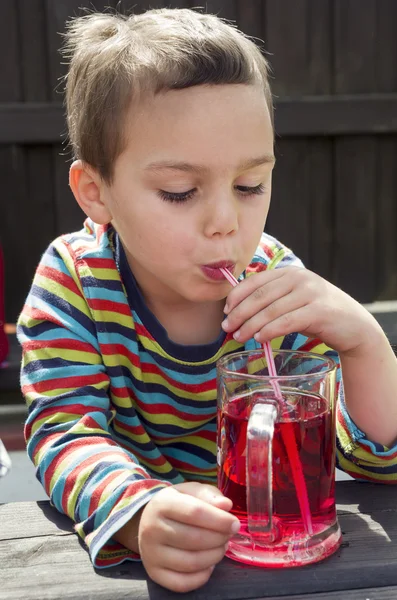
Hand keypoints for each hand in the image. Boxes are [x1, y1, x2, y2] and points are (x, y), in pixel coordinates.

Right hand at [137, 482, 239, 592]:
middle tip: (228, 535)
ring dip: (214, 556)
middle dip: (219, 539)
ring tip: (221, 547)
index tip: (234, 524)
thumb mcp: (190, 491)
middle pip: (194, 539)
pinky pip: (183, 583)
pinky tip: (209, 564)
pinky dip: (202, 576)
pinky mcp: (154, 574)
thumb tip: (226, 505)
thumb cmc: (176, 504)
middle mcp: (152, 529)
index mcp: (162, 504)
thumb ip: (209, 495)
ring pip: (191, 563)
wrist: (147, 522)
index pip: (194, 512)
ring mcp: (151, 554)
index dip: (219, 520)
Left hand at [222, 266, 379, 354]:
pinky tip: (259, 338)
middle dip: (239, 312)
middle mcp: (300, 278)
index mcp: (290, 273)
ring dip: (250, 324)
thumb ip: (272, 300)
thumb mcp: (293, 301)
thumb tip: (236, 312)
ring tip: (238, 336)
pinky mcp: (319, 311)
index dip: (237, 296)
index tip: (225, 311)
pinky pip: (286, 321)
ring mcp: (310, 293)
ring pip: (271, 309)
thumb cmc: (317, 315)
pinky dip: (269, 330)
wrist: (354, 326)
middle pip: (260, 295)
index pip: (256, 281)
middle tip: (227, 327)